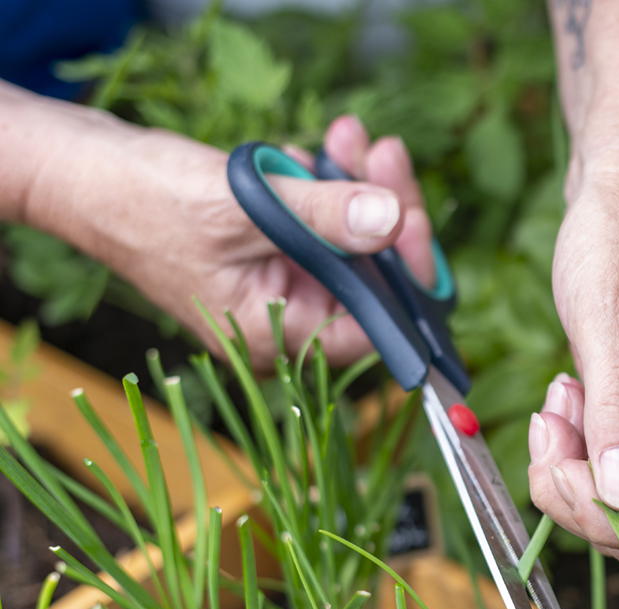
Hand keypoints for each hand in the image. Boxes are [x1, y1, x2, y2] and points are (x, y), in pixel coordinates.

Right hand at [16, 101, 433, 365]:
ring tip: (349, 137)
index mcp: (277, 340)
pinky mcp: (280, 253)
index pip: (376, 326)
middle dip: (387, 212)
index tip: (411, 215)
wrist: (86, 173)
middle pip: (375, 280)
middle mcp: (287, 323)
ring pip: (356, 245)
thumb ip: (323, 216)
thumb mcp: (245, 206)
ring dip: (359, 187)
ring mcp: (285, 287)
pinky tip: (312, 151)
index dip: (406, 275)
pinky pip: (327, 224)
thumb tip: (392, 220)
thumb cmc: (145, 203)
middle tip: (385, 155)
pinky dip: (329, 185)